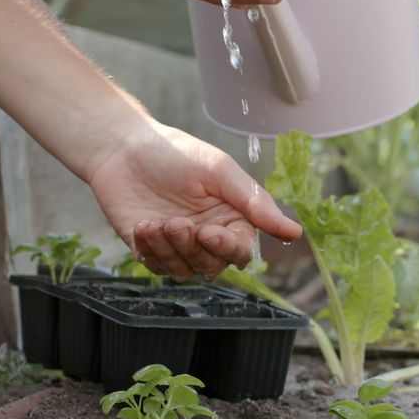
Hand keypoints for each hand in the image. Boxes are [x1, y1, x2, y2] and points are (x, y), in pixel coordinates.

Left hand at [87, 121, 301, 280]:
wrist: (123, 148)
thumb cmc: (175, 153)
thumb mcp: (219, 170)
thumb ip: (255, 202)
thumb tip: (295, 232)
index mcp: (231, 218)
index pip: (241, 250)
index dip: (226, 247)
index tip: (208, 232)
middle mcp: (207, 236)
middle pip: (213, 266)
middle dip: (193, 249)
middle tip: (175, 223)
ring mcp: (177, 246)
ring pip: (184, 271)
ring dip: (169, 251)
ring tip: (155, 223)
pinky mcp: (149, 250)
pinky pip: (156, 267)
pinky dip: (150, 251)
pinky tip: (142, 225)